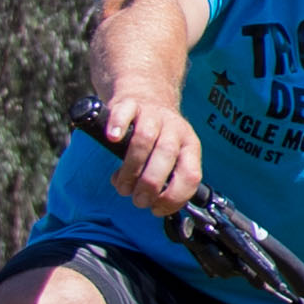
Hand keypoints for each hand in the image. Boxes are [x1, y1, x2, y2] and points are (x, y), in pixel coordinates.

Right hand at [92, 86, 205, 214]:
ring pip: (144, 138)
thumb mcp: (173, 158)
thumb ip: (168, 181)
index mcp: (190, 146)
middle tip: (137, 199)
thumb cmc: (157, 138)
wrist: (147, 95)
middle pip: (165, 155)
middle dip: (149, 184)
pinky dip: (118, 126)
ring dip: (130, 167)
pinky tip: (112, 139)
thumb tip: (155, 207)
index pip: (191, 174)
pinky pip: (125, 113)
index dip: (174, 197)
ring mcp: (153, 114)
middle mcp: (175, 129)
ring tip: (121, 184)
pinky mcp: (131, 104)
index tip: (156, 208)